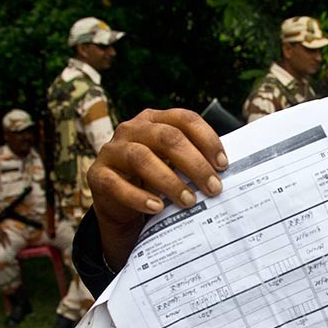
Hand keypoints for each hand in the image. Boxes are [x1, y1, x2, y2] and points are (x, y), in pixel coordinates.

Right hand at [86, 108, 227, 266]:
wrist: (123, 207)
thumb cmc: (157, 181)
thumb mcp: (177, 167)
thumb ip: (196, 161)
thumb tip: (229, 172)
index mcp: (155, 120)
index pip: (184, 119)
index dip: (207, 139)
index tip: (224, 165)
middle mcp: (132, 129)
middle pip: (167, 137)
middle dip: (195, 164)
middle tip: (214, 188)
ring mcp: (112, 150)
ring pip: (141, 157)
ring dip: (170, 181)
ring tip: (190, 201)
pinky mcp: (97, 175)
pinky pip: (117, 184)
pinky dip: (140, 197)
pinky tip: (158, 208)